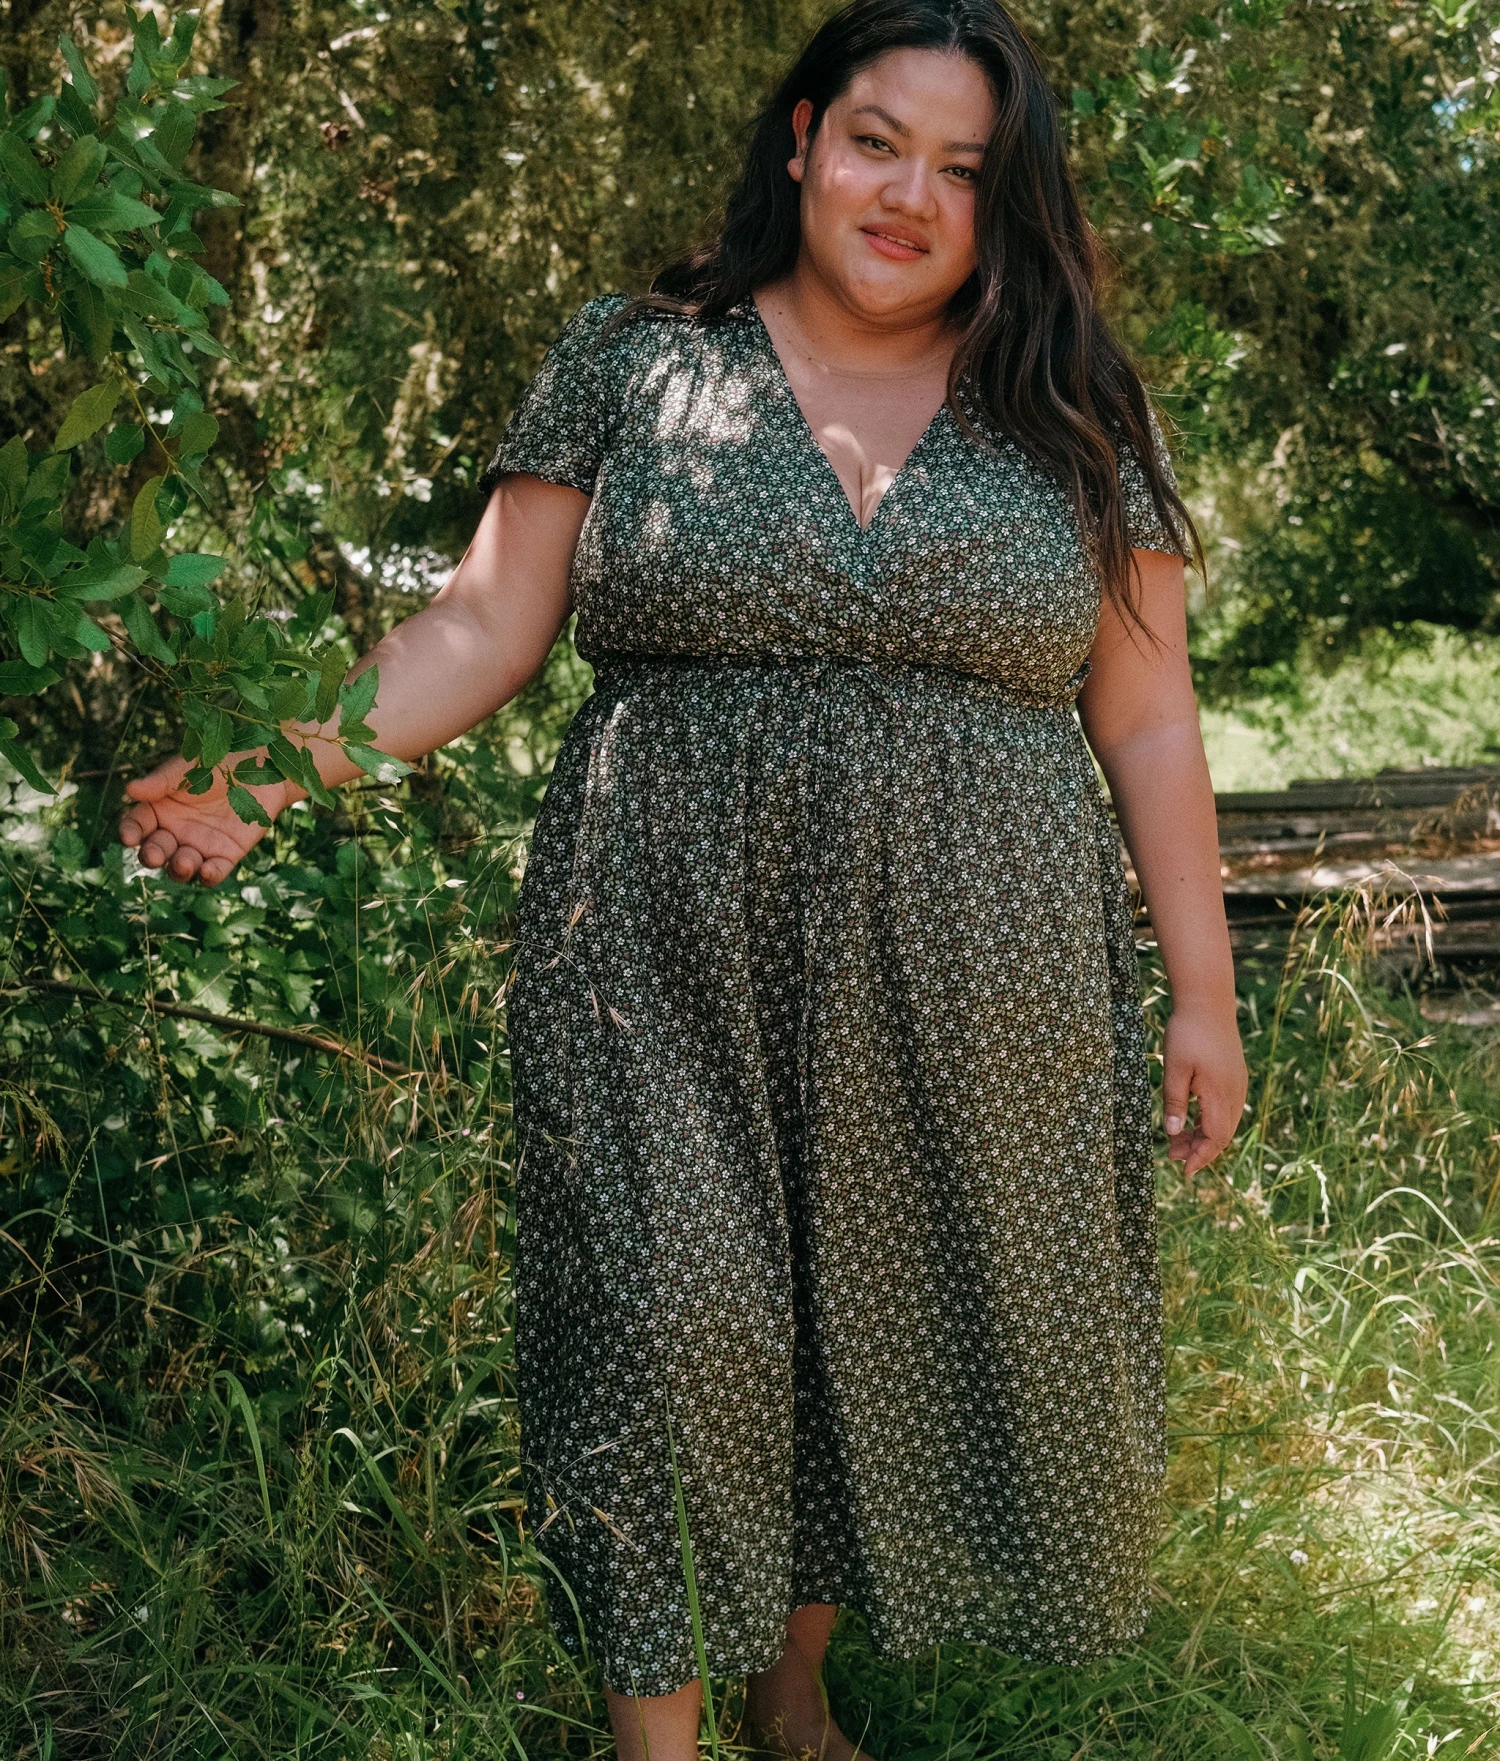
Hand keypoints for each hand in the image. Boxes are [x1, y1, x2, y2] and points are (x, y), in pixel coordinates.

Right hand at [119, 752, 287, 886]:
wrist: (262, 771)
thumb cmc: (219, 763)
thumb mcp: (188, 769)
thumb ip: (162, 782)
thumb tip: (130, 789)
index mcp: (159, 809)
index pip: (137, 825)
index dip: (130, 832)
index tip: (129, 837)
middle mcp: (174, 831)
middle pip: (155, 851)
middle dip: (152, 856)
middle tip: (155, 856)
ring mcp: (199, 846)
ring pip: (181, 867)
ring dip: (179, 869)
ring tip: (185, 862)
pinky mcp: (225, 856)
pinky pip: (213, 872)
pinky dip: (209, 876)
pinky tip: (208, 871)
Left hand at [1162, 1005, 1247, 1177]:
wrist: (1208, 1001)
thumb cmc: (1187, 1032)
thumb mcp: (1174, 1068)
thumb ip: (1175, 1102)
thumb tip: (1173, 1134)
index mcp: (1220, 1094)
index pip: (1215, 1138)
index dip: (1200, 1157)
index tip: (1184, 1171)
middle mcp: (1234, 1092)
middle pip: (1222, 1134)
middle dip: (1199, 1149)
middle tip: (1171, 1155)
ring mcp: (1237, 1083)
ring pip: (1225, 1122)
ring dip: (1204, 1134)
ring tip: (1177, 1139)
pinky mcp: (1235, 1074)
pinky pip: (1227, 1108)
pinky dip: (1210, 1120)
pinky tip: (1192, 1118)